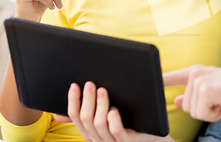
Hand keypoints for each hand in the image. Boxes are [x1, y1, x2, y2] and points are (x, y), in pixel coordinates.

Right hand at [55, 82, 172, 141]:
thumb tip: (69, 103)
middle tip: (90, 84)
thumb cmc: (130, 123)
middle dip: (87, 99)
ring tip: (103, 90)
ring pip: (99, 124)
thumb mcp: (109, 116)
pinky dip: (113, 119)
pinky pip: (116, 131)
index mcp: (91, 132)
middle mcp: (98, 139)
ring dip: (99, 105)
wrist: (151, 139)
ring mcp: (113, 141)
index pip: (76, 117)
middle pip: (86, 119)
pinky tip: (114, 108)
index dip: (73, 100)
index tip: (75, 85)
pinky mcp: (127, 141)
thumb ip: (93, 111)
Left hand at [163, 65, 220, 121]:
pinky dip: (214, 115)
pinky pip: (202, 115)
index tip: (147, 81)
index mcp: (195, 71)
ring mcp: (199, 81)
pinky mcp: (205, 91)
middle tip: (219, 99)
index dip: (159, 81)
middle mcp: (194, 73)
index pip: (171, 76)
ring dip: (209, 112)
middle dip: (203, 109)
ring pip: (193, 112)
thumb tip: (177, 101)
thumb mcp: (211, 90)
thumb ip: (193, 95)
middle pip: (185, 105)